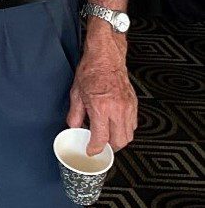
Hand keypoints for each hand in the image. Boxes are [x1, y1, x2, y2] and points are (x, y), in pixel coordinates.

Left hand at [67, 31, 136, 154]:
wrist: (106, 57)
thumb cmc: (91, 71)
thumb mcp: (76, 93)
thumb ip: (75, 114)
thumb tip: (74, 127)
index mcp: (101, 108)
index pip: (101, 138)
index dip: (95, 148)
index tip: (90, 150)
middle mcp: (117, 110)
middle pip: (119, 142)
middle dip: (109, 148)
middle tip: (99, 145)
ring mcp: (128, 107)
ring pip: (129, 135)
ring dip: (118, 140)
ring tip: (107, 137)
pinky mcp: (134, 104)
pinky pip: (133, 124)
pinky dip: (125, 129)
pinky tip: (115, 125)